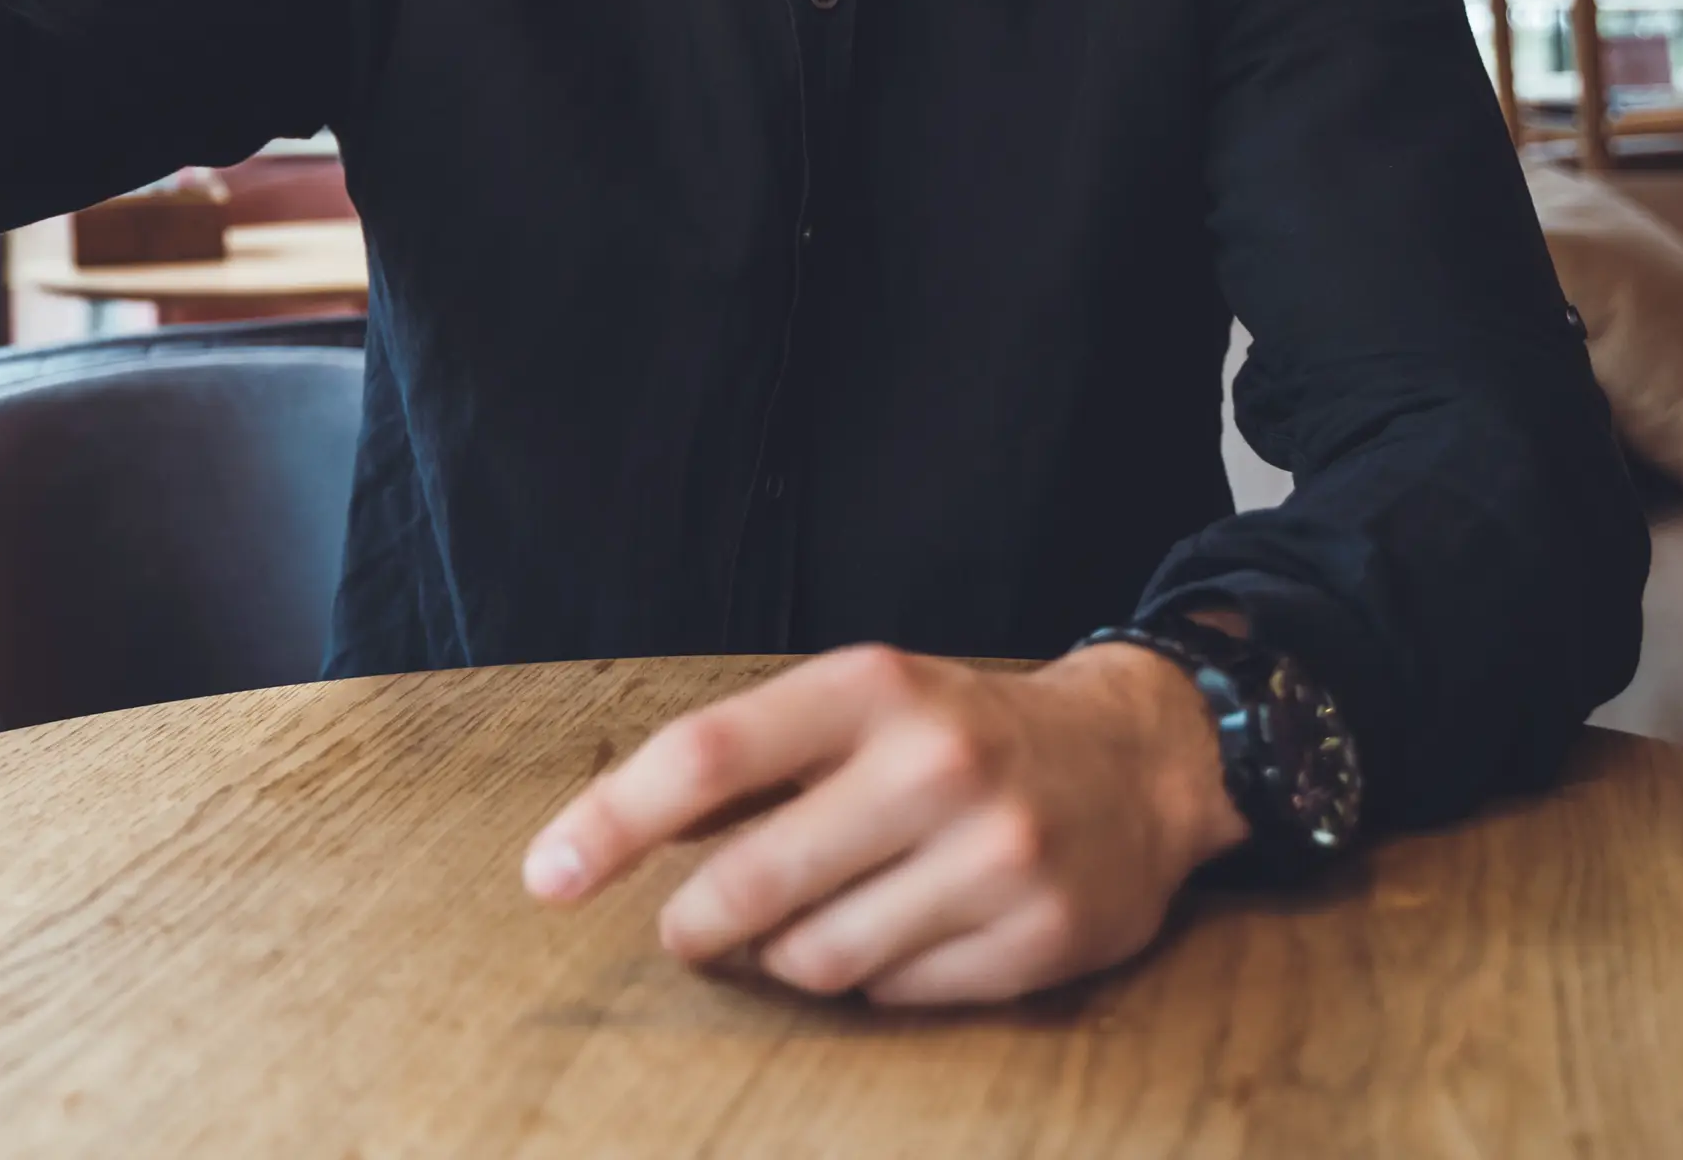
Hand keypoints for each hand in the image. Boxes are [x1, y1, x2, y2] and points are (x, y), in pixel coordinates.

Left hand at [519, 641, 1246, 1006]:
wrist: (1135, 761)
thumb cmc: (956, 734)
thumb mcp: (859, 703)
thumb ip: (746, 760)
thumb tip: (600, 836)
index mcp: (873, 687)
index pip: (708, 756)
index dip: (612, 821)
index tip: (547, 876)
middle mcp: (937, 764)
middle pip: (751, 881)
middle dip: (692, 924)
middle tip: (688, 930)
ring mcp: (997, 856)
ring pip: (815, 958)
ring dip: (786, 956)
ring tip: (819, 917)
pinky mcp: (1040, 938)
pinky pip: (893, 996)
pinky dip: (873, 979)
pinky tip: (905, 932)